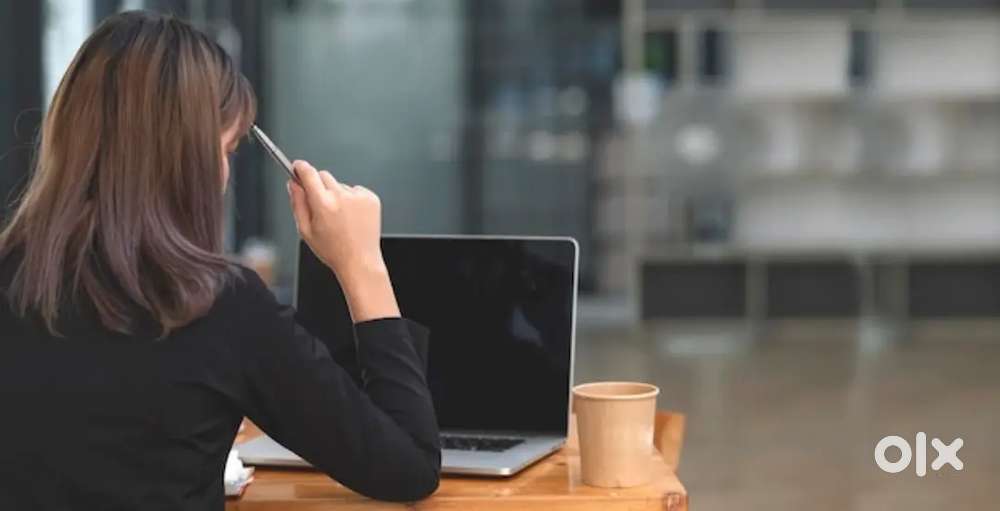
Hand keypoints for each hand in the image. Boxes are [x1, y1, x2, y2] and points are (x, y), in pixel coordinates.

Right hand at [287, 160, 399, 321]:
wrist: (360, 261)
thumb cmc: (333, 250)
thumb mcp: (305, 231)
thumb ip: (297, 203)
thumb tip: (293, 184)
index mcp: (323, 204)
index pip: (308, 173)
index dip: (300, 168)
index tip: (297, 167)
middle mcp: (342, 196)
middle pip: (323, 175)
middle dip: (318, 185)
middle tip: (320, 206)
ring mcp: (358, 196)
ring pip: (340, 185)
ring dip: (336, 195)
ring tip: (340, 218)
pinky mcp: (371, 198)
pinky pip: (355, 190)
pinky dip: (352, 199)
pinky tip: (352, 217)